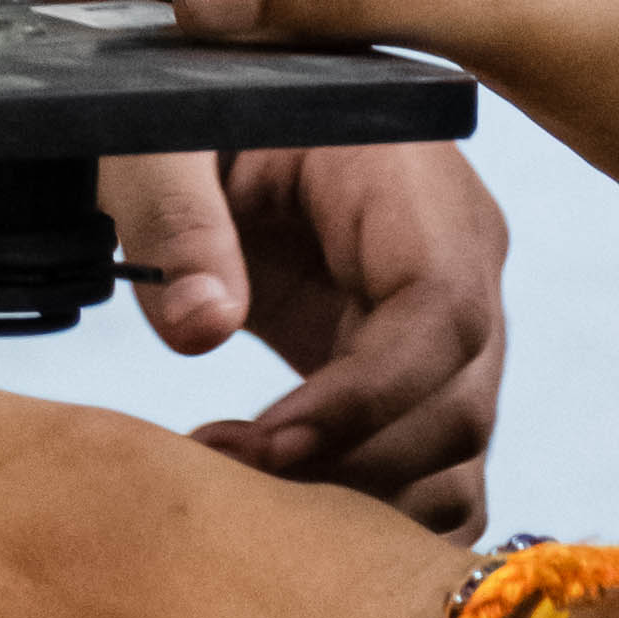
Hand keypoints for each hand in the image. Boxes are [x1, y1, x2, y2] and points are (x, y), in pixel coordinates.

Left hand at [98, 136, 506, 530]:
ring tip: (238, 482)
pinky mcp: (419, 369)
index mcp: (409, 178)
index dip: (368, 397)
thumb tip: (203, 329)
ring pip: (456, 447)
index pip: (441, 309)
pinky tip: (287, 506)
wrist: (211, 114)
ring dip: (357, 495)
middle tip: (226, 471)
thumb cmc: (189, 111)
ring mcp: (449, 316)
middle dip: (350, 462)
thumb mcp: (158, 141)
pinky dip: (376, 506)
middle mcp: (457, 250)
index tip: (269, 443)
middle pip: (460, 398)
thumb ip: (176, 219)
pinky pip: (438, 463)